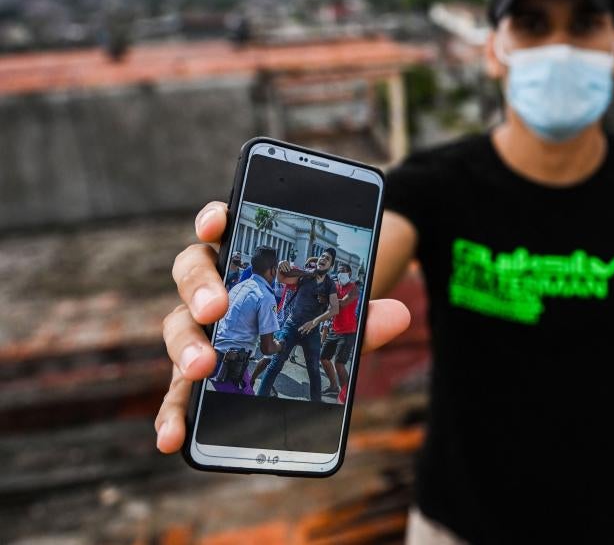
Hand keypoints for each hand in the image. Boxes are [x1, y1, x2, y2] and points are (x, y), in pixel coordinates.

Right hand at [154, 201, 411, 453]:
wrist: (304, 344)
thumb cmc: (314, 317)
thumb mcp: (340, 314)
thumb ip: (362, 315)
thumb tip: (398, 316)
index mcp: (244, 258)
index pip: (220, 228)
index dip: (213, 220)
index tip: (219, 223)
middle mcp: (214, 287)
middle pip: (191, 274)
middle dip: (200, 290)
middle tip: (216, 309)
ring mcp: (201, 329)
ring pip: (178, 327)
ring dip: (186, 347)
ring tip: (203, 368)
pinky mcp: (195, 372)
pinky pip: (178, 390)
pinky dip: (171, 413)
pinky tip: (173, 436)